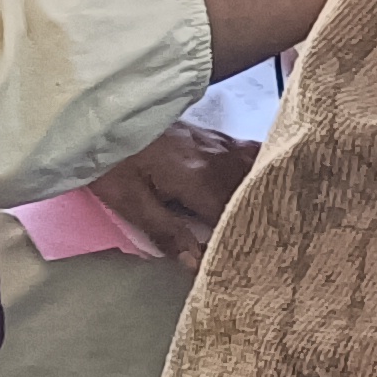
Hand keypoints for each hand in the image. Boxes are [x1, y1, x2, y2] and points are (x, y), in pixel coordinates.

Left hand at [86, 121, 256, 260]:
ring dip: (266, 189)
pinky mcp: (213, 135)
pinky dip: (262, 165)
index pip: (231, 216)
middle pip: (253, 191)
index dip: (239, 239)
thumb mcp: (128, 201)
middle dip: (261, 214)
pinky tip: (264, 176)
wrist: (101, 114)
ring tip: (275, 211)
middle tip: (271, 240)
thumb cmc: (110, 162)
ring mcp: (218, 143)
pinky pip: (250, 151)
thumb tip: (196, 262)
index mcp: (198, 179)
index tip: (245, 259)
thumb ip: (165, 232)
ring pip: (258, 167)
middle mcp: (217, 159)